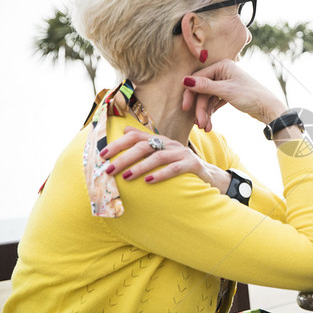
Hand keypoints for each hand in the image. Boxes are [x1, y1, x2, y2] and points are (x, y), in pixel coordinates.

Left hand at [101, 126, 230, 191]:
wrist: (210, 176)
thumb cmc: (182, 167)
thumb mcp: (163, 153)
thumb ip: (146, 143)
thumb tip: (125, 130)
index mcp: (161, 141)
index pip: (136, 137)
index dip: (118, 144)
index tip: (102, 155)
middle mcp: (170, 144)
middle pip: (143, 146)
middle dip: (124, 158)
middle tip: (109, 170)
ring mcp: (182, 154)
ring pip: (157, 157)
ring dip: (140, 167)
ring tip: (126, 177)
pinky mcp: (192, 165)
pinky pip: (175, 168)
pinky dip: (161, 174)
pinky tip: (149, 182)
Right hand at [182, 59, 285, 130]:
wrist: (268, 108)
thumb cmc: (250, 96)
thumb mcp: (226, 91)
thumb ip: (205, 86)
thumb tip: (185, 80)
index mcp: (222, 66)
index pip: (198, 78)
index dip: (190, 93)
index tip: (185, 108)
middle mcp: (223, 72)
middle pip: (202, 90)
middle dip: (200, 108)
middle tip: (199, 123)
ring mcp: (225, 83)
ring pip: (208, 98)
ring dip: (205, 113)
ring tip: (206, 128)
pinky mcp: (228, 93)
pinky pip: (214, 102)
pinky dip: (211, 112)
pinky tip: (210, 123)